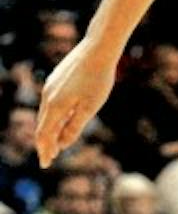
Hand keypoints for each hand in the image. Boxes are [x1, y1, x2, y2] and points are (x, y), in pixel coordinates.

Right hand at [36, 39, 117, 167]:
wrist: (98, 49)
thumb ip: (75, 127)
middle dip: (45, 144)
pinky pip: (49, 104)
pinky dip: (52, 117)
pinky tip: (59, 120)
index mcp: (55, 106)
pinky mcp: (55, 79)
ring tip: (54, 143)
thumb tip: (62, 144)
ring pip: (45, 114)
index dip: (45, 151)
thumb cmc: (98, 79)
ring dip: (49, 130)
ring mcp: (50, 87)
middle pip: (42, 126)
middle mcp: (48, 97)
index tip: (46, 164)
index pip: (44, 135)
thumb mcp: (89, 108)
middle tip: (49, 158)